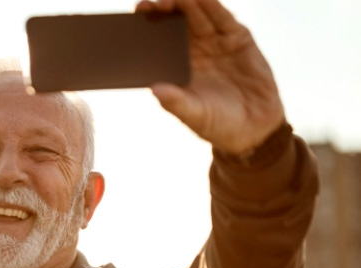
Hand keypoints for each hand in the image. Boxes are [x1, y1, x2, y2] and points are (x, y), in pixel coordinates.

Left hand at [136, 0, 285, 154]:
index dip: (150, 23)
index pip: (159, 39)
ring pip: (199, 15)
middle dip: (166, 7)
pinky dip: (214, 6)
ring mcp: (216, 41)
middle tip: (155, 2)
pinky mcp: (238, 38)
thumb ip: (176, 102)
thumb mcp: (195, 115)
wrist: (255, 128)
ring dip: (188, 2)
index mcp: (176, 64)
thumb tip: (155, 90)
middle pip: (177, 20)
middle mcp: (193, 49)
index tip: (139, 11)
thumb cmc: (217, 123)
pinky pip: (223, 19)